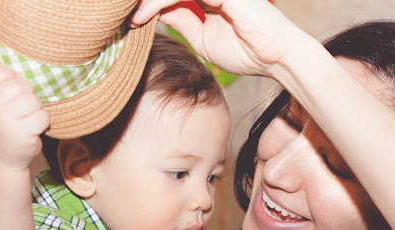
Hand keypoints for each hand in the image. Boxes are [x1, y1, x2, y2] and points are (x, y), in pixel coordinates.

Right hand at [0, 68, 49, 169]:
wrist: (1, 161)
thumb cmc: (1, 131)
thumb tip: (18, 74)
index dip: (9, 77)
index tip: (14, 90)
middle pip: (19, 85)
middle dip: (28, 95)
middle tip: (25, 110)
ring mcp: (6, 120)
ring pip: (33, 100)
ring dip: (37, 109)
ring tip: (29, 120)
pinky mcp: (23, 131)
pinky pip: (43, 116)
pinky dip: (43, 122)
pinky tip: (34, 130)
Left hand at [131, 0, 305, 77]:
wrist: (275, 58)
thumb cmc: (246, 51)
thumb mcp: (203, 38)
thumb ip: (182, 20)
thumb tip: (157, 12)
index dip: (148, 4)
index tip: (127, 19)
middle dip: (144, 1)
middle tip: (119, 14)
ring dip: (144, 2)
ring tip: (127, 16)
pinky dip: (156, 3)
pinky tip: (141, 17)